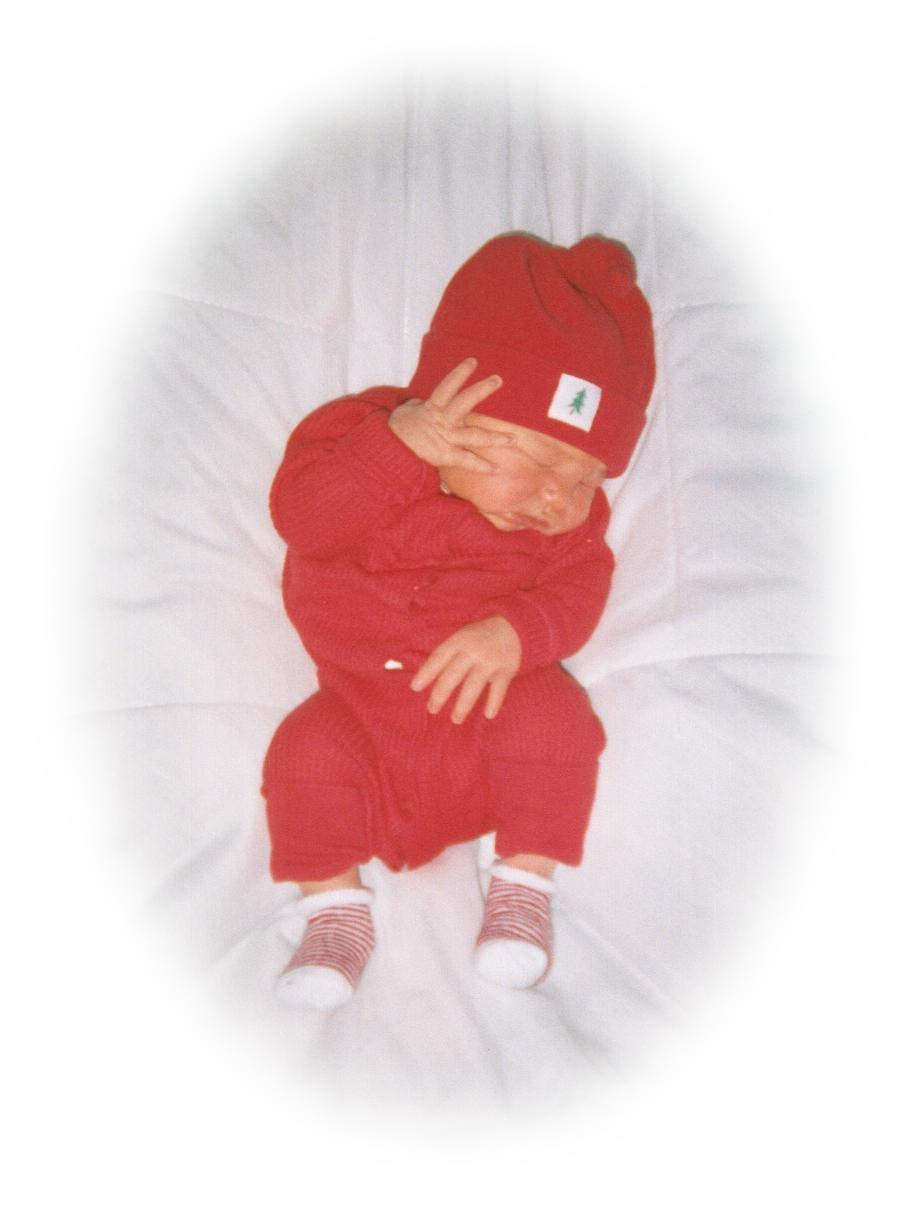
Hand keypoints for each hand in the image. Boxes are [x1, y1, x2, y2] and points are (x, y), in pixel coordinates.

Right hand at [388, 358, 511, 472]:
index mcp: (432, 408)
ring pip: (474, 436)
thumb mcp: (406, 412)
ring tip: (513, 439)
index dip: (460, 373)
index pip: (447, 386)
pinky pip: (467, 461)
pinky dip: (482, 466)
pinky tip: (497, 468)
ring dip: (495, 438)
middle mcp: (442, 421)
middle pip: (464, 402)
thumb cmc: (397, 431)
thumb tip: (424, 403)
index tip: (473, 361)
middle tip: (498, 380)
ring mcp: (446, 439)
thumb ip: (420, 405)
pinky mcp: (445, 456)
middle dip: (481, 390)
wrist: (387, 452)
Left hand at [410, 616, 521, 722]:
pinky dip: (494, 702)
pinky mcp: (507, 669)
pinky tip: (488, 715)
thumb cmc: (479, 636)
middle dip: (441, 694)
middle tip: (432, 710)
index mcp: (459, 640)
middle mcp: (473, 651)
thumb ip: (447, 655)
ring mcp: (490, 661)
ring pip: (473, 685)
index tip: (414, 688)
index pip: (439, 657)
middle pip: (453, 674)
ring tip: (455, 719)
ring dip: (464, 704)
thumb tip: (425, 678)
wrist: (513, 625)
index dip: (426, 672)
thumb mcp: (461, 637)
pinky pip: (499, 689)